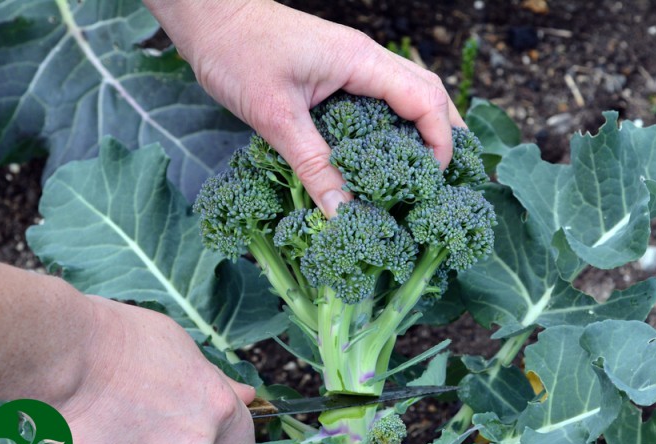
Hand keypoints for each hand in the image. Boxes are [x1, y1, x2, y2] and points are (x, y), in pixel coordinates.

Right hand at [57, 296, 255, 443]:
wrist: (66, 352)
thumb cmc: (122, 337)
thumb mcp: (182, 346)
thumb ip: (215, 382)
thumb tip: (248, 396)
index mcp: (215, 408)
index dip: (228, 435)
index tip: (213, 427)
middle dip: (173, 433)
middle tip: (140, 400)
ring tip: (109, 409)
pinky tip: (89, 428)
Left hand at [146, 0, 464, 215]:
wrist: (210, 17)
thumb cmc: (237, 52)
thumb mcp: (275, 115)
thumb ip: (312, 164)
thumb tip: (342, 212)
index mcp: (361, 61)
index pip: (425, 100)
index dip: (440, 142)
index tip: (434, 182)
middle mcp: (365, 58)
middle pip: (429, 92)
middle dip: (445, 134)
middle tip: (445, 179)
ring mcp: (351, 63)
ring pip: (407, 92)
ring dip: (423, 127)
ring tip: (426, 170)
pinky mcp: (334, 72)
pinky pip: (379, 97)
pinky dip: (392, 123)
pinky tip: (383, 152)